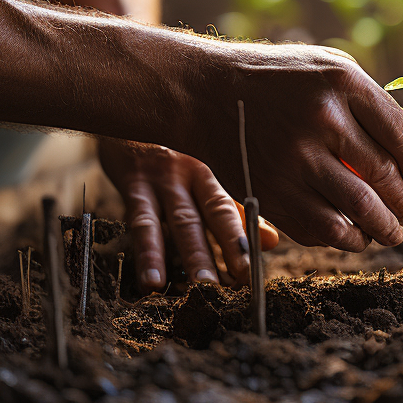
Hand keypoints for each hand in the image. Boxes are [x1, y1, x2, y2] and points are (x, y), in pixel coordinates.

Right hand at [98, 138, 278, 292]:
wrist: (132, 113)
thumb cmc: (175, 152)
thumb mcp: (205, 177)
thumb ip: (235, 210)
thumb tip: (270, 241)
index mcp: (210, 175)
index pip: (228, 211)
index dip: (240, 242)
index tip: (251, 274)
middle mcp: (188, 175)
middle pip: (205, 217)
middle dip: (218, 253)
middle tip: (232, 285)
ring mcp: (159, 180)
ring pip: (174, 221)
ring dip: (182, 256)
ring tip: (192, 288)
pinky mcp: (132, 184)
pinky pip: (140, 222)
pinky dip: (146, 254)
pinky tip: (150, 281)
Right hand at [182, 42, 402, 252]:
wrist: (207, 93)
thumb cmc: (279, 79)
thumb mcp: (327, 65)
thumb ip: (369, 101)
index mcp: (342, 82)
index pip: (400, 135)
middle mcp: (321, 119)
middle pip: (383, 177)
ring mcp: (294, 159)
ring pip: (358, 210)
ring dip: (384, 229)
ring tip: (391, 232)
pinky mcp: (272, 191)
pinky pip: (322, 229)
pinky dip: (346, 239)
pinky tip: (354, 235)